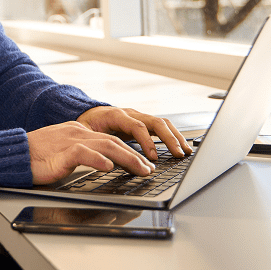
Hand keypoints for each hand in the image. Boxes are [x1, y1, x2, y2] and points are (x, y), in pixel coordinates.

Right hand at [26, 121, 155, 184]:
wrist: (13, 154)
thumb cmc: (35, 157)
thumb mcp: (63, 152)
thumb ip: (81, 154)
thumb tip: (102, 164)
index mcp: (78, 132)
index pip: (110, 139)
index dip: (130, 151)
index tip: (143, 163)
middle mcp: (77, 133)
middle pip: (113, 141)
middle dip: (135, 156)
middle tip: (148, 169)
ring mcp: (70, 141)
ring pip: (105, 146)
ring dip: (127, 158)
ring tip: (140, 169)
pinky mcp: (61, 152)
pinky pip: (83, 154)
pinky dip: (98, 159)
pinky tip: (108, 167)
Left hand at [76, 106, 192, 161]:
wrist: (88, 112)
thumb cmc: (86, 124)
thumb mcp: (84, 133)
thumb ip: (93, 143)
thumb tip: (100, 158)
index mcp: (116, 115)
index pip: (136, 126)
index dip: (146, 142)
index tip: (153, 157)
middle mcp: (130, 113)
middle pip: (155, 122)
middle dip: (169, 139)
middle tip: (179, 155)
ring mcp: (139, 116)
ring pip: (162, 123)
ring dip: (175, 137)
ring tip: (186, 152)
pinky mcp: (143, 122)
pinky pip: (161, 127)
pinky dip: (173, 136)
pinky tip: (181, 148)